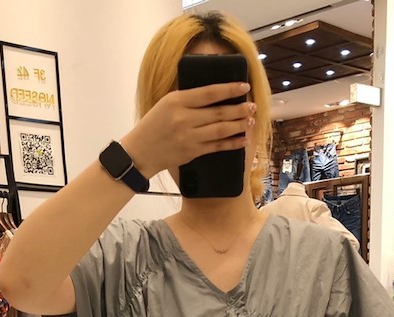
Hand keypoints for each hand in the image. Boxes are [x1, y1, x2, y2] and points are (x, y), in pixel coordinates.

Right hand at [121, 82, 253, 178]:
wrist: (141, 152)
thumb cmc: (154, 124)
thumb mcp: (167, 103)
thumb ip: (188, 98)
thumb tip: (215, 93)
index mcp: (177, 101)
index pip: (210, 93)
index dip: (229, 89)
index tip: (244, 87)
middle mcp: (184, 119)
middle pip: (219, 112)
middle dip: (239, 109)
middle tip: (252, 106)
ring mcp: (189, 137)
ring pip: (221, 130)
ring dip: (239, 125)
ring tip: (251, 120)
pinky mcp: (192, 152)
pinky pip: (217, 147)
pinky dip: (232, 143)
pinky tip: (242, 139)